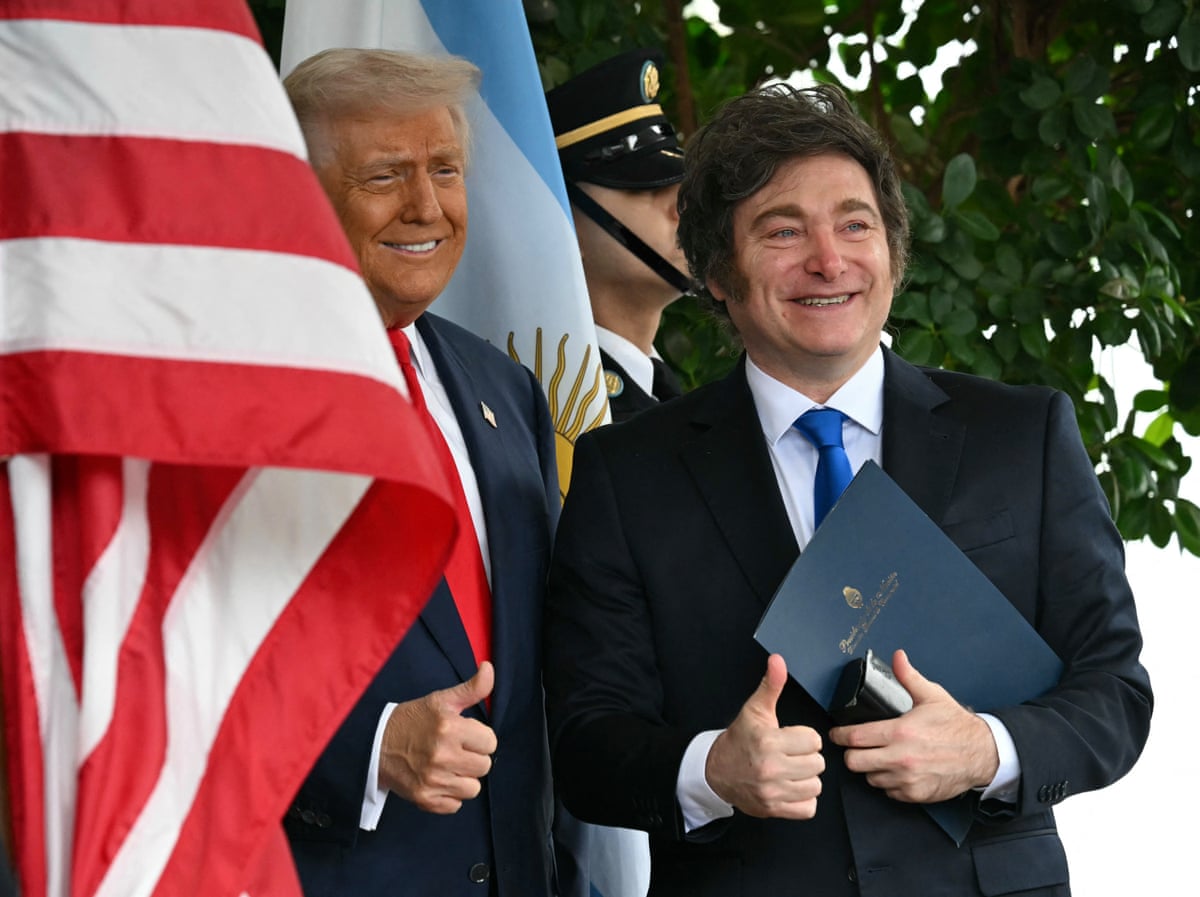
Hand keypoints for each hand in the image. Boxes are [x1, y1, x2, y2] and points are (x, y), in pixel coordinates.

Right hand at [378, 662, 496, 813]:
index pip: (490, 742)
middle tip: (456, 749)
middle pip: (484, 766)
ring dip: (463, 778)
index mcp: (450, 728)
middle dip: (473, 757)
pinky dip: (449, 795)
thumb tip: (489, 668)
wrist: (374, 743)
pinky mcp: (424, 799)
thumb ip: (471, 688)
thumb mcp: (440, 700)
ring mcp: (433, 780)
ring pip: (473, 788)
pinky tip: (438, 780)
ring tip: (448, 765)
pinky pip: (455, 805)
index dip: (480, 738)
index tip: (465, 735)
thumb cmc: (412, 720)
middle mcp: (442, 755)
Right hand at [705, 654, 823, 818]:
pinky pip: (809, 808)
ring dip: (806, 779)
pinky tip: (790, 787)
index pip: (813, 740)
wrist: (716, 771)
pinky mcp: (774, 810)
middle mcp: (771, 768)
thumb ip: (771, 685)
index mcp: (768, 741)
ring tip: (791, 771)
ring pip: (815, 786)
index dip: (804, 737)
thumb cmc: (740, 739)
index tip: (790, 738)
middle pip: (817, 764)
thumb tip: (778, 660)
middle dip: (806, 757)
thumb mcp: (755, 710)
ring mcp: (772, 792)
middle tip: (790, 754)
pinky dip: (803, 800)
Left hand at [829, 649, 998, 802]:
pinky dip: (888, 783)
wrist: (983, 754)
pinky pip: (888, 792)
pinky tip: (896, 771)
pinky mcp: (915, 794)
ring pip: (870, 779)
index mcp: (900, 731)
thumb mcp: (931, 696)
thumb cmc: (956, 726)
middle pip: (854, 762)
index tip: (836, 734)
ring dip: (871, 769)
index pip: (855, 737)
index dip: (840, 735)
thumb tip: (898, 657)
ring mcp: (907, 778)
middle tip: (856, 747)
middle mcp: (900, 758)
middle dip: (851, 754)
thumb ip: (909, 677)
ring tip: (879, 758)